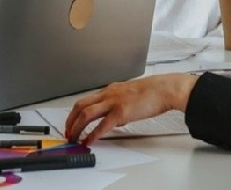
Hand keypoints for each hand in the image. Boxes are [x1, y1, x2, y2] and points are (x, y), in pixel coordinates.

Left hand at [65, 73, 197, 143]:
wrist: (163, 89)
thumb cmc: (150, 92)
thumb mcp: (128, 93)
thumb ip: (117, 102)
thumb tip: (111, 117)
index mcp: (109, 90)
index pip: (85, 100)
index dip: (75, 113)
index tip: (72, 122)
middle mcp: (108, 94)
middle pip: (80, 106)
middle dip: (70, 120)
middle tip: (68, 132)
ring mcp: (113, 102)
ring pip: (87, 114)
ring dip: (77, 127)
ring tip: (74, 137)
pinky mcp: (121, 112)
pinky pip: (102, 125)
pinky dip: (93, 134)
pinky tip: (89, 141)